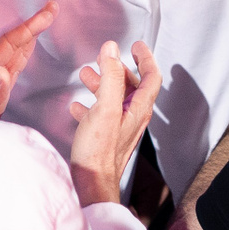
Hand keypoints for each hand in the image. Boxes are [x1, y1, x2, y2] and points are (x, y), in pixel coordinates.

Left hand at [0, 1, 57, 118]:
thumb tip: (3, 71)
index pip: (7, 45)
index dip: (28, 28)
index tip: (48, 14)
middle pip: (11, 42)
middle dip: (32, 24)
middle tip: (52, 6)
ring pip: (12, 50)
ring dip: (29, 33)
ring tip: (45, 18)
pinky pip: (11, 62)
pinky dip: (23, 49)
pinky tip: (28, 45)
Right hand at [68, 40, 160, 205]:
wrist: (92, 184)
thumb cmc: (99, 150)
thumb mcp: (105, 107)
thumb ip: (110, 76)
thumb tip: (112, 50)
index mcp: (138, 109)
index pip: (151, 77)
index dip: (145, 58)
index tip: (136, 45)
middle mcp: (133, 118)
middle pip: (132, 86)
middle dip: (116, 69)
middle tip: (104, 59)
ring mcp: (121, 128)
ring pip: (115, 99)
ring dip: (102, 84)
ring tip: (85, 76)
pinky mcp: (107, 138)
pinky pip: (102, 115)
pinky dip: (91, 104)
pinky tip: (77, 106)